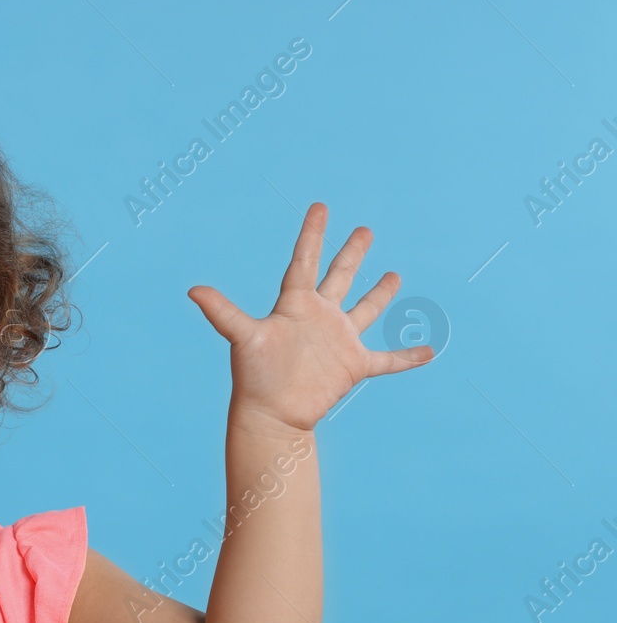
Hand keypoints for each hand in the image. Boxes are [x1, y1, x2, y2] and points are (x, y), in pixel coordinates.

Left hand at [187, 201, 435, 433]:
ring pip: (365, 310)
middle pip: (339, 277)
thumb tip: (192, 290)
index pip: (304, 261)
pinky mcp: (353, 366)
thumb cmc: (253, 377)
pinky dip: (408, 358)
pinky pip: (387, 360)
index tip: (319, 206)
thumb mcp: (242, 338)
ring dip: (381, 294)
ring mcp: (338, 340)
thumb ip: (223, 312)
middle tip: (364, 230)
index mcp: (294, 305)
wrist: (271, 415)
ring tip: (394, 275)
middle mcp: (318, 317)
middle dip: (352, 253)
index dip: (312, 234)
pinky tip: (429, 351)